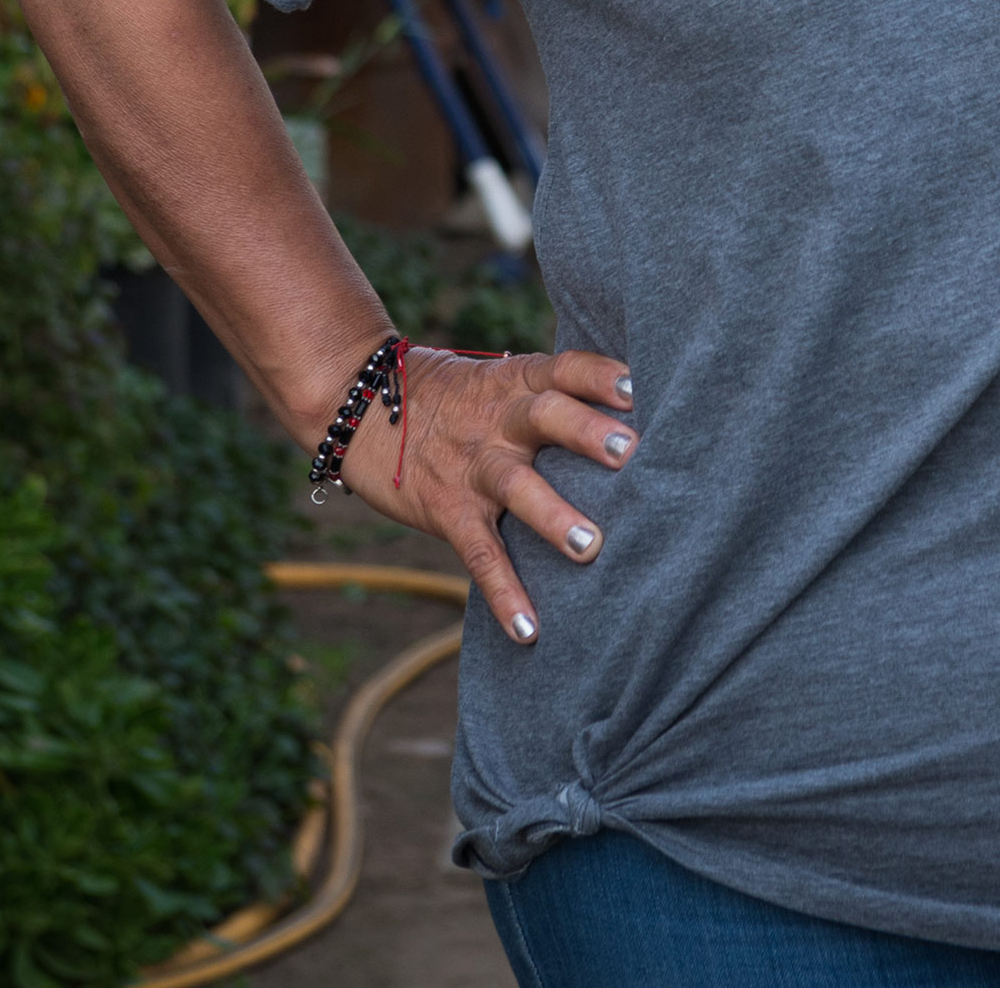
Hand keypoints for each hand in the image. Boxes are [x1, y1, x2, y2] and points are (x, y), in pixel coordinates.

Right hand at [340, 345, 637, 642]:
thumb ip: (556, 395)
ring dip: (553, 515)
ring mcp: (474, 466)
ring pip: (516, 485)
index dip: (601, 374)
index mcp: (520, 382)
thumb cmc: (456, 397)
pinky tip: (528, 630)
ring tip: (590, 546)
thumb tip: (637, 414)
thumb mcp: (503, 380)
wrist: (360, 404)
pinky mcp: (448, 509)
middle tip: (629, 452)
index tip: (639, 387)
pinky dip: (503, 594)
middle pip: (546, 416)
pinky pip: (479, 554)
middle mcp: (501, 420)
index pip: (566, 368)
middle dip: (587, 433)